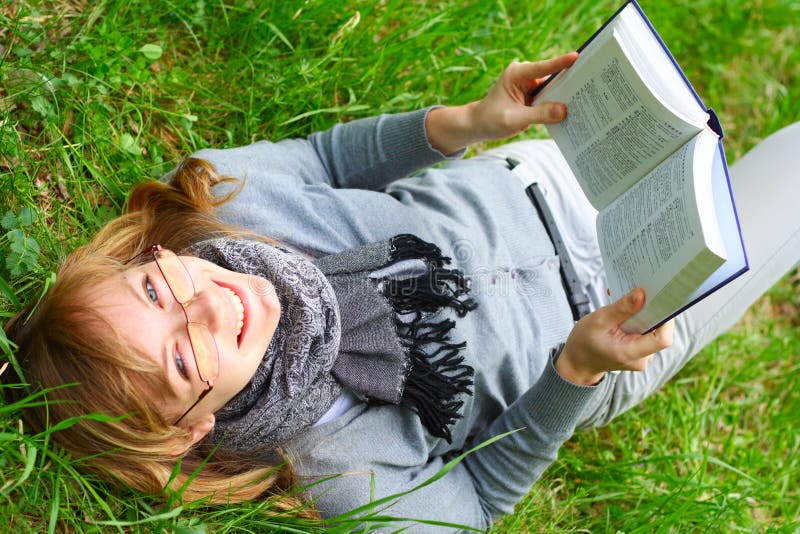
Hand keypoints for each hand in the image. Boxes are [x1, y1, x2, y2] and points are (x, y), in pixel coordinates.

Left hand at [425, 52, 578, 153]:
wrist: (479, 125)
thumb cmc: (491, 120)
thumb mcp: (514, 119)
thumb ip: (539, 115)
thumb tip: (563, 111)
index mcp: (517, 73)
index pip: (542, 68)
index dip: (560, 63)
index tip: (576, 57)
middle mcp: (525, 75)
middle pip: (553, 77)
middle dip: (568, 82)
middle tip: (590, 82)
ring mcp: (531, 84)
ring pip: (554, 88)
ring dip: (565, 95)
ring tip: (586, 98)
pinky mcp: (535, 95)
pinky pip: (551, 98)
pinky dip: (559, 104)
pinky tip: (573, 109)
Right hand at [555, 288, 674, 384]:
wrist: (578, 361)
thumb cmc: (584, 342)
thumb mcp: (598, 321)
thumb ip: (621, 308)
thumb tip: (642, 294)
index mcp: (630, 354)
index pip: (662, 339)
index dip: (666, 319)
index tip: (660, 299)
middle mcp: (641, 358)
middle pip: (658, 331)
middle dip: (651, 310)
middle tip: (641, 292)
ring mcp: (641, 355)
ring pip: (651, 329)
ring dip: (642, 313)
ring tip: (626, 300)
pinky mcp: (639, 350)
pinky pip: (645, 331)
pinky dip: (637, 319)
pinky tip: (624, 311)